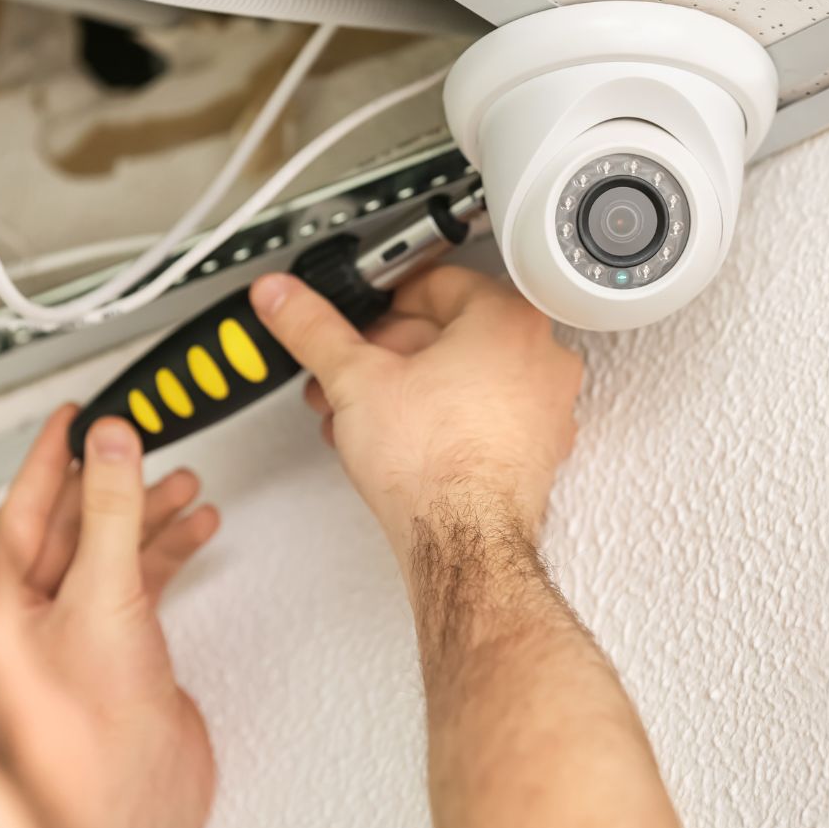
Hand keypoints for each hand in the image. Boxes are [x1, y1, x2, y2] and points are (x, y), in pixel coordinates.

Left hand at [0, 406, 218, 827]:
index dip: (52, 455)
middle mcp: (37, 609)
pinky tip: (196, 530)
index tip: (74, 416)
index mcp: (3, 595)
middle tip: (139, 443)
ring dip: (151, 513)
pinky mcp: (127, 646)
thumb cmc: (91, 730)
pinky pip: (146, 579)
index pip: (23, 504)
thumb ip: (113, 511)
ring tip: (183, 483)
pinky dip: (173, 551)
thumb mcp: (102, 595)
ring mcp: (83, 628)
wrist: (139, 805)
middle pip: (77, 522)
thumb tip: (112, 443)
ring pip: (116, 549)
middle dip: (114, 481)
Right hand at [250, 266, 581, 554]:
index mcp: (508, 321)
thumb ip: (313, 329)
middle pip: (450, 334)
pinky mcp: (537, 453)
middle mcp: (541, 359)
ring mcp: (545, 410)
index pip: (438, 283)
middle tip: (352, 373)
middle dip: (387, 356)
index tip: (361, 319)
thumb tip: (283, 299)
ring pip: (465, 380)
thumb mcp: (354, 379)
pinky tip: (399, 442)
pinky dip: (440, 422)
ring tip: (363, 413)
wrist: (461, 544)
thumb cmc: (435, 467)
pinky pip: (482, 419)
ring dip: (407, 391)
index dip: (383, 303)